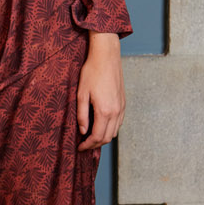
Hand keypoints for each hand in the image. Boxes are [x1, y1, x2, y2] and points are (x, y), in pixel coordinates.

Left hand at [76, 31, 124, 150]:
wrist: (107, 57)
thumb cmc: (92, 72)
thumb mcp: (81, 94)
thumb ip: (81, 115)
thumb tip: (83, 131)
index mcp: (104, 111)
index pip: (97, 137)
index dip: (87, 145)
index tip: (79, 147)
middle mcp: (115, 112)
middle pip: (107, 137)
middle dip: (95, 144)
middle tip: (84, 144)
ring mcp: (121, 107)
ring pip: (114, 131)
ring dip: (103, 137)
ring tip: (91, 136)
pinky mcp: (123, 103)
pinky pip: (119, 122)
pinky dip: (110, 128)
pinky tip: (101, 125)